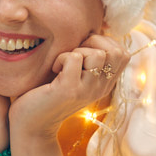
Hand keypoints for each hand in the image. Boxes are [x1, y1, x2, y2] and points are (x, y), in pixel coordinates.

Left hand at [8, 33, 127, 140]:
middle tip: (75, 52)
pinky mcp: (69, 90)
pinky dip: (61, 57)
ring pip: (97, 54)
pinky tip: (54, 69)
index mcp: (105, 83)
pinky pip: (73, 57)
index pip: (124, 54)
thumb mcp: (76, 76)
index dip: (106, 43)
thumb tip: (93, 31)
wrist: (31, 125)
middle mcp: (100, 88)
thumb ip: (88, 60)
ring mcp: (86, 90)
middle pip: (117, 52)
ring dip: (77, 50)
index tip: (85, 49)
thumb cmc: (49, 94)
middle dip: (95, 42)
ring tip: (64, 63)